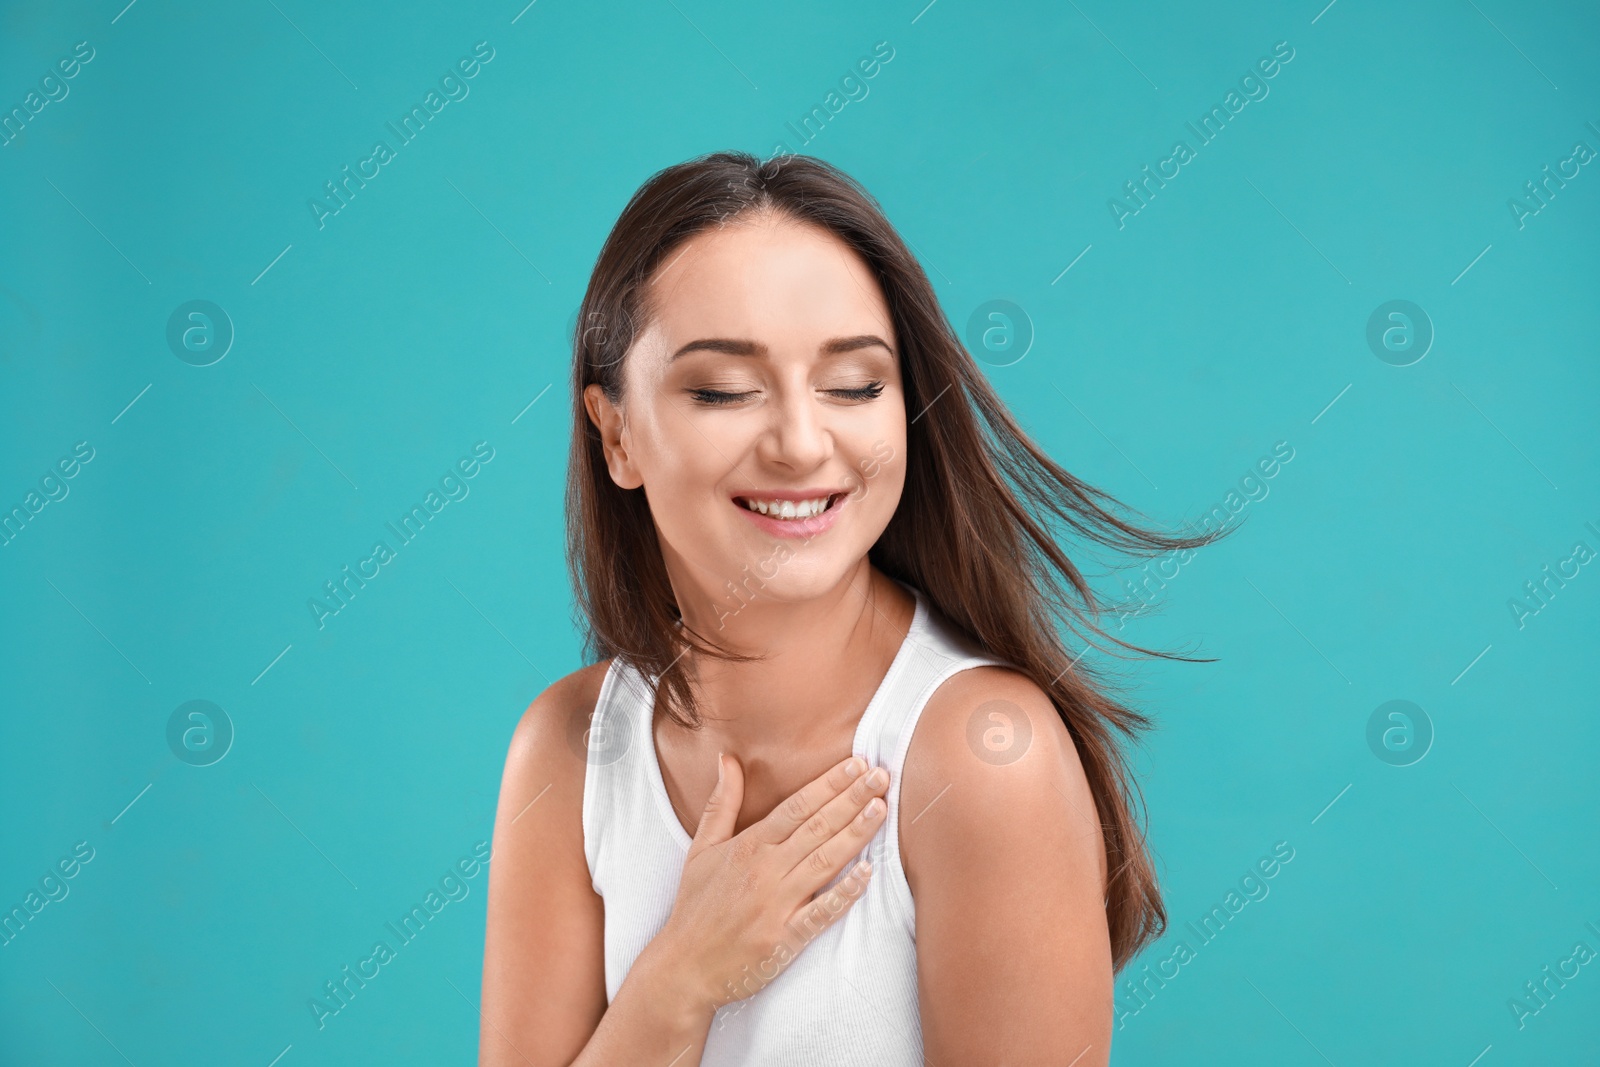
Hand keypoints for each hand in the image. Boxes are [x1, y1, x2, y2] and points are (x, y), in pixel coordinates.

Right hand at [649, 753, 889, 1011]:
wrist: (684, 967)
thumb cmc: (695, 906)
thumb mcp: (701, 848)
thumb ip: (721, 803)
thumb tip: (726, 759)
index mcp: (748, 846)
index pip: (797, 807)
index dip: (829, 784)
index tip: (856, 763)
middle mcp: (764, 870)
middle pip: (817, 827)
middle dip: (852, 799)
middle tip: (882, 775)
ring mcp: (776, 904)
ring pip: (824, 861)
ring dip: (856, 834)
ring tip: (881, 809)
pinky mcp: (784, 938)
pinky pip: (821, 912)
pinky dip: (845, 893)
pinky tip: (868, 873)